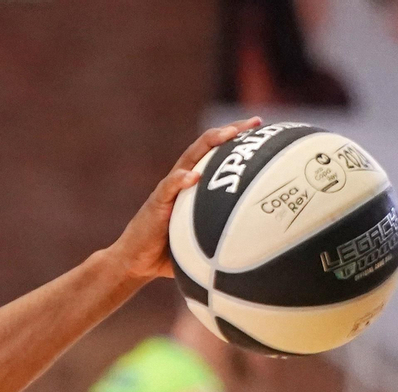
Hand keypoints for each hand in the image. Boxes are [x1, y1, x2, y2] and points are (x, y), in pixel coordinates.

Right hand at [112, 118, 263, 280]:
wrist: (135, 262)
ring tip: (227, 135)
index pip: (217, 154)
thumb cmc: (170, 253)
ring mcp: (168, 189)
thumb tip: (258, 246)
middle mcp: (182, 181)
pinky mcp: (156, 203)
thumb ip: (224, 236)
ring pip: (189, 158)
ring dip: (209, 144)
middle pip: (207, 146)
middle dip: (231, 131)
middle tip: (254, 122)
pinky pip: (168, 187)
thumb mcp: (204, 240)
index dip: (238, 140)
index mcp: (194, 185)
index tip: (262, 127)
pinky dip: (181, 180)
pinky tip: (194, 177)